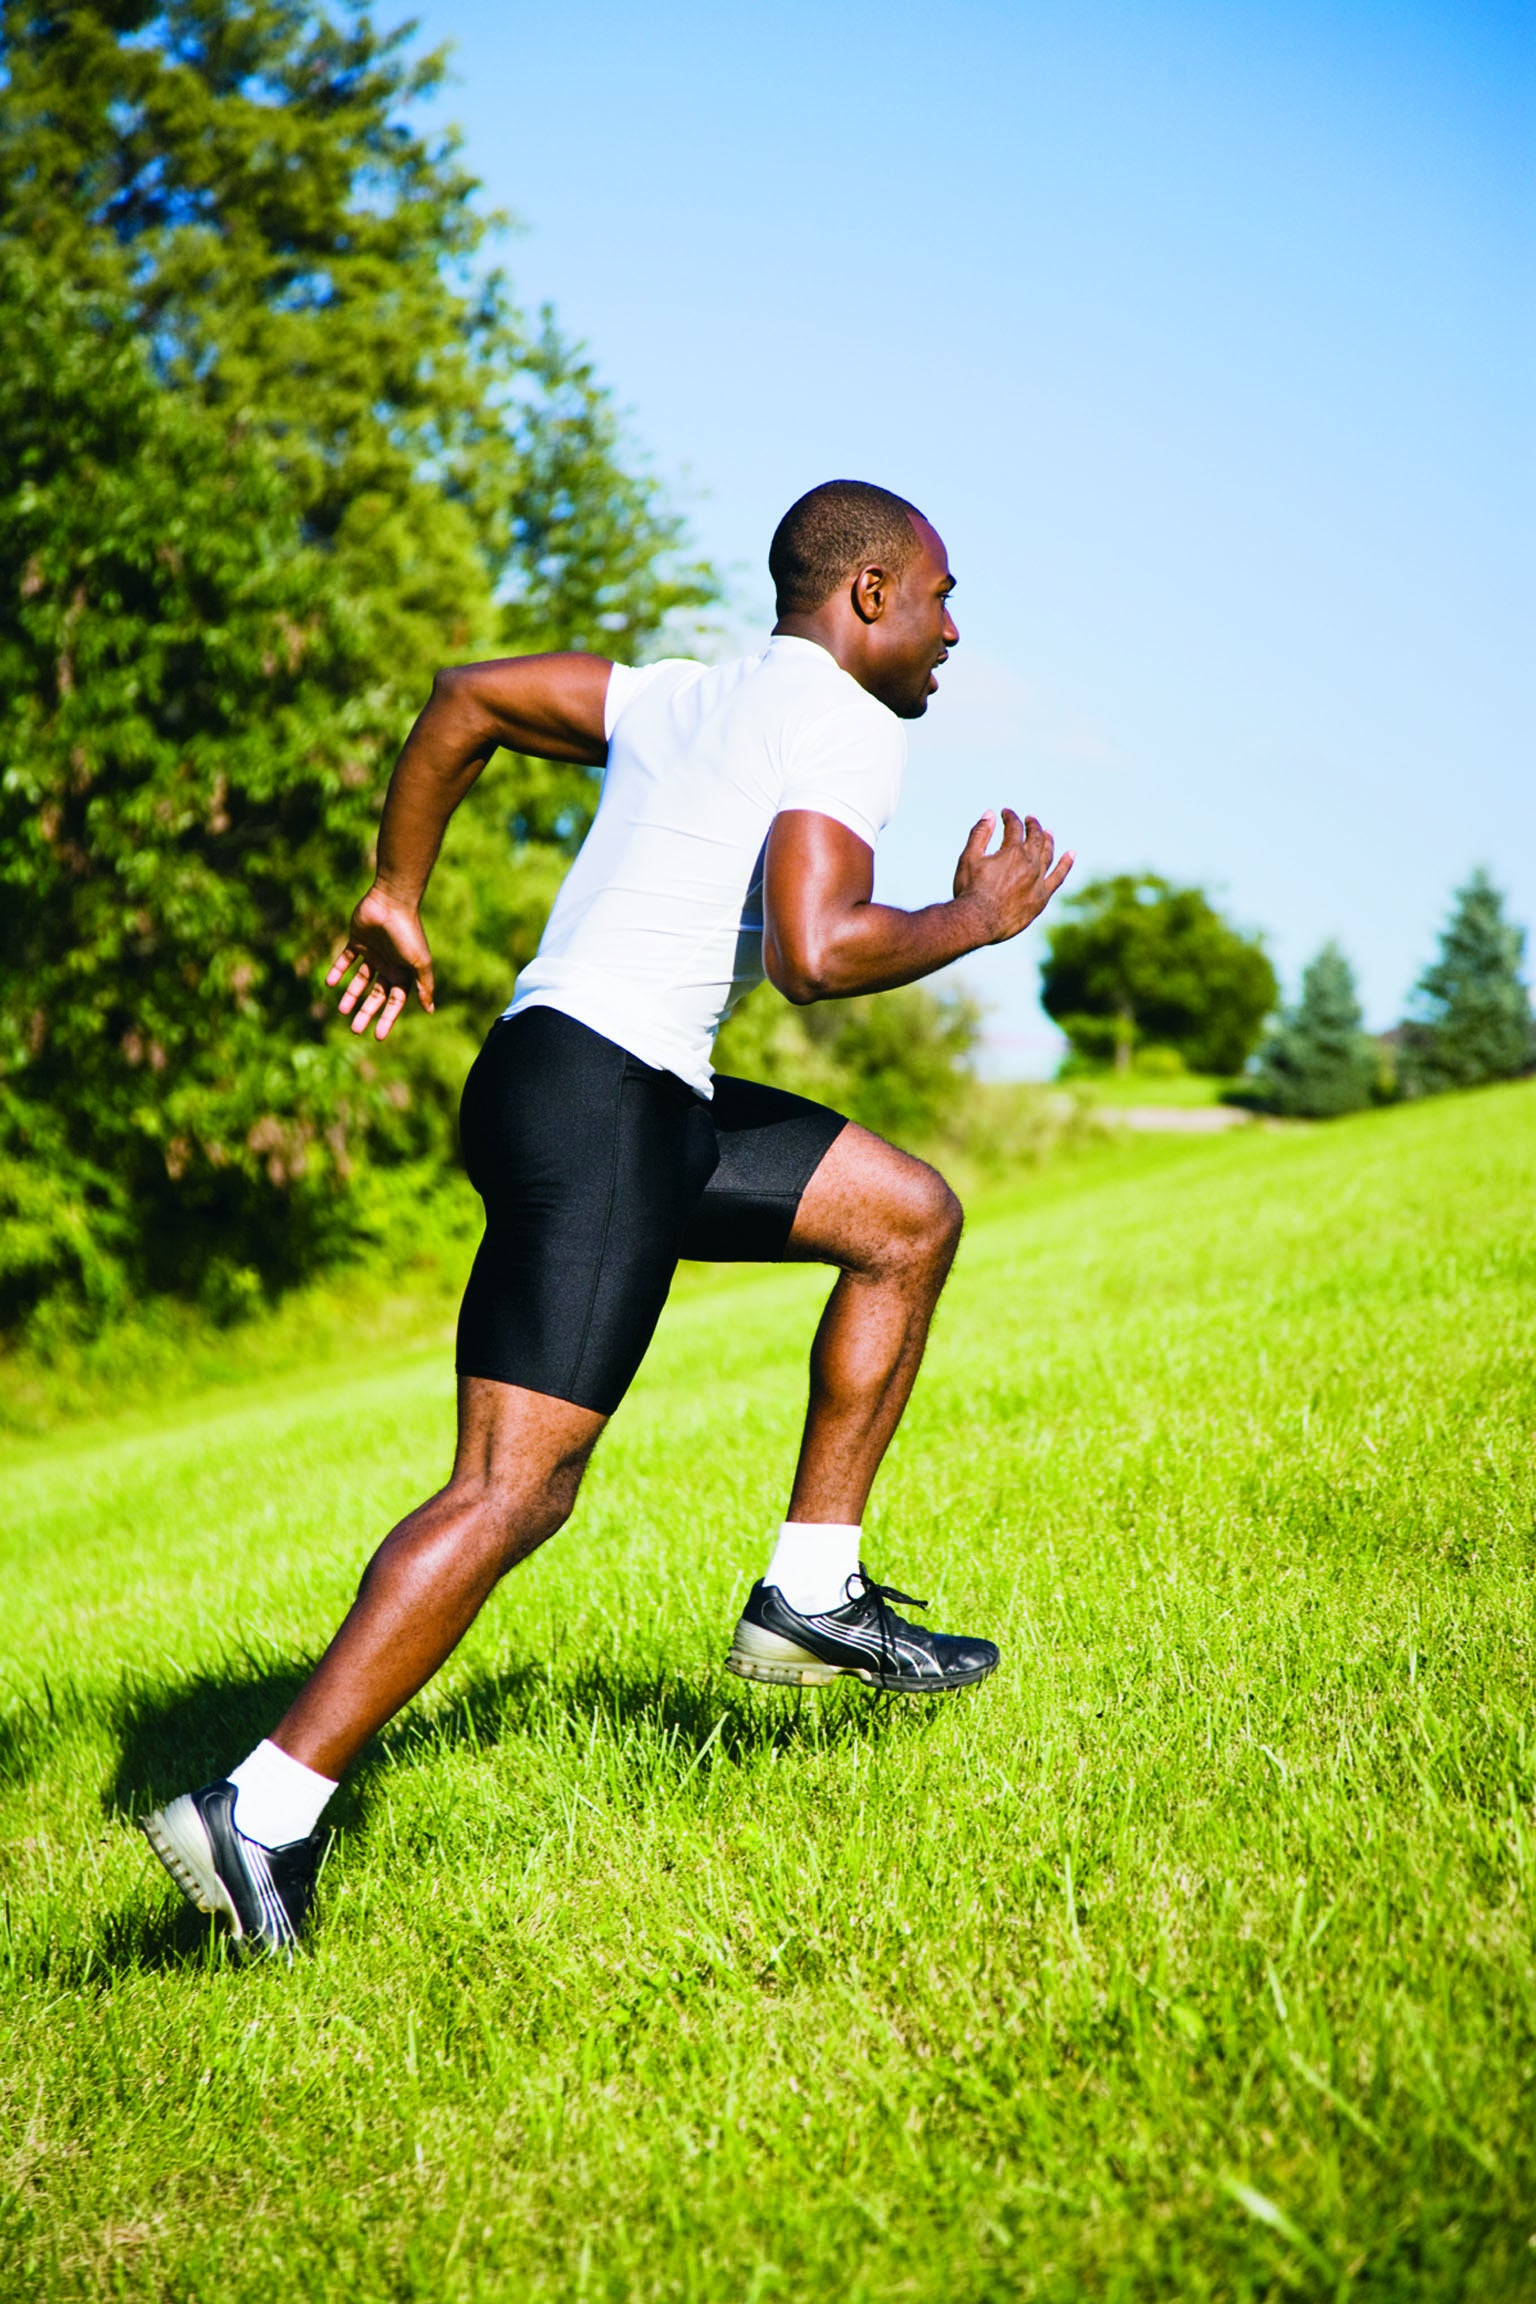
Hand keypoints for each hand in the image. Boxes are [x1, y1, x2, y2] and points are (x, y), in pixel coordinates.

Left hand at [326, 885, 434, 1041]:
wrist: (391, 902)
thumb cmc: (408, 933)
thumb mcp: (419, 963)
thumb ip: (424, 986)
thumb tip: (430, 1010)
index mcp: (403, 972)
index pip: (394, 1002)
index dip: (387, 1019)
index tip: (378, 1036)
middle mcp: (388, 965)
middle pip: (375, 995)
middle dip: (366, 1012)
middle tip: (355, 1029)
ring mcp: (372, 954)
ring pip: (360, 980)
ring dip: (351, 995)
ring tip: (342, 1010)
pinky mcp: (357, 942)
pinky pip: (345, 960)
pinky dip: (338, 971)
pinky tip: (330, 983)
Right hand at [952, 809, 1073, 944]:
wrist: (978, 921)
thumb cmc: (970, 890)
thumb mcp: (969, 858)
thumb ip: (980, 834)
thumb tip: (990, 814)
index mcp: (1011, 851)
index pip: (1014, 827)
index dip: (1009, 817)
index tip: (1005, 813)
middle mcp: (1029, 862)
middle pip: (1036, 837)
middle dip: (1032, 825)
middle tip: (1029, 819)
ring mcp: (1038, 880)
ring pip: (1048, 854)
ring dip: (1048, 840)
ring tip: (1048, 833)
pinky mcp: (1042, 897)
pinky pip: (1058, 877)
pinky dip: (1065, 864)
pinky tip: (1071, 854)